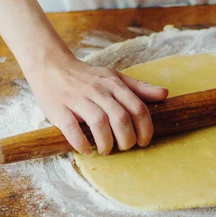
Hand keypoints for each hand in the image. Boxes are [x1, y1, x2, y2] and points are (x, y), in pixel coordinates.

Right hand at [26, 54, 167, 154]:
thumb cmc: (87, 77)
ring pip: (98, 123)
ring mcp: (78, 99)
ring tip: (106, 151)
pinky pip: (72, 128)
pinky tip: (87, 150)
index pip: (137, 108)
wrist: (50, 66)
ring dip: (106, 143)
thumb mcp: (114, 78)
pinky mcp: (59, 109)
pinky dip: (81, 143)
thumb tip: (164, 94)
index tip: (144, 142)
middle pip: (120, 118)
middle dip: (127, 139)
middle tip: (125, 147)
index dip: (145, 129)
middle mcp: (98, 91)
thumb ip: (139, 88)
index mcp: (114, 84)